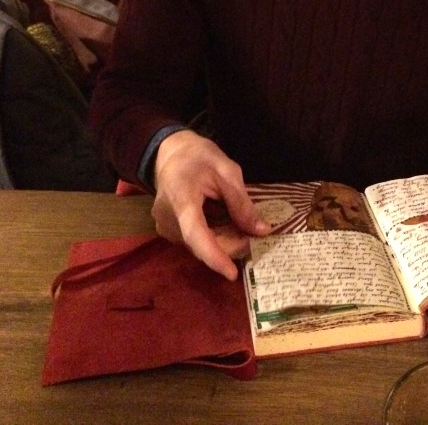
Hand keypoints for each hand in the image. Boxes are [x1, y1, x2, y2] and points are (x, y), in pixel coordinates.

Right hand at [151, 129, 269, 279]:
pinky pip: (195, 241)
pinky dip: (214, 237)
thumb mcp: (227, 170)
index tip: (232, 274)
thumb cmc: (198, 156)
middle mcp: (168, 218)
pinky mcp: (167, 231)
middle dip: (231, 243)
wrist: (169, 153)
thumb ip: (242, 202)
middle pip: (202, 244)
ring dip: (224, 240)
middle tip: (255, 233)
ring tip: (241, 223)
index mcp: (181, 197)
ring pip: (200, 246)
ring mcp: (165, 227)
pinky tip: (225, 221)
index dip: (214, 255)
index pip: (195, 233)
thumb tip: (262, 231)